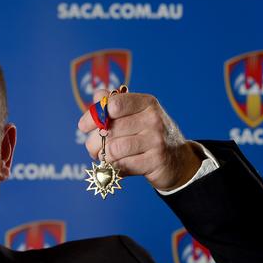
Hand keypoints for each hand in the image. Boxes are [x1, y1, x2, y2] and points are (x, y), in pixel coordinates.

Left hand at [77, 89, 202, 190]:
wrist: (178, 160)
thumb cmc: (149, 135)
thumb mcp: (136, 115)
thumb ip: (115, 104)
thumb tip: (98, 95)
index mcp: (146, 103)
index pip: (113, 105)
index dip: (93, 116)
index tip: (84, 126)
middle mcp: (153, 119)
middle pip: (108, 130)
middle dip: (93, 142)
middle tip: (92, 149)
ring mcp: (156, 140)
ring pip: (113, 149)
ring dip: (102, 157)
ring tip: (103, 158)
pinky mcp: (156, 161)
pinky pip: (122, 165)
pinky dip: (115, 168)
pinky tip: (118, 166)